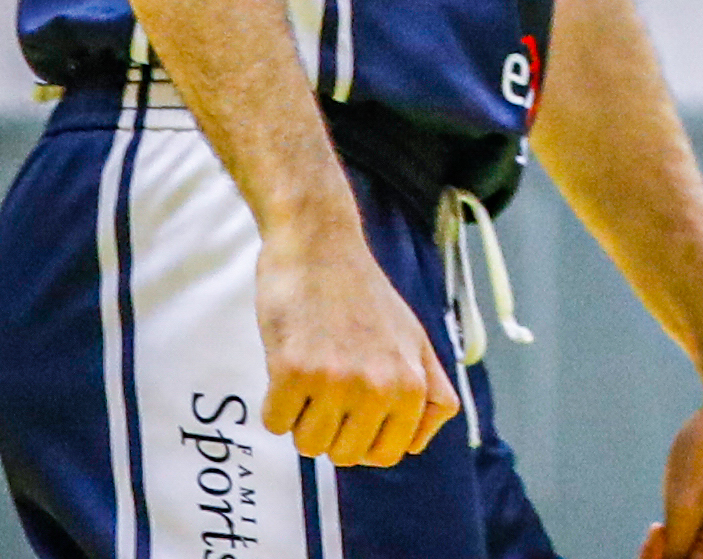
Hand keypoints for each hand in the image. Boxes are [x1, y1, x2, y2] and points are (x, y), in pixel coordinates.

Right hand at [255, 220, 460, 474]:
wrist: (320, 246)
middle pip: (344, 456)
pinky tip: (289, 362)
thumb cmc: (365, 296)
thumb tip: (416, 444)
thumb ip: (428, 393)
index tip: (356, 407)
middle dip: (332, 428)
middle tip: (331, 381)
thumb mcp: (415, 340)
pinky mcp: (294, 371)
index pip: (388, 455)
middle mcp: (380, 387)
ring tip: (312, 369)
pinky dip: (274, 403)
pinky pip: (274, 424)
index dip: (364, 438)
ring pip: (308, 446)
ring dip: (301, 416)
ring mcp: (337, 380)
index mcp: (413, 384)